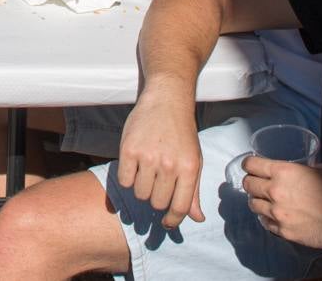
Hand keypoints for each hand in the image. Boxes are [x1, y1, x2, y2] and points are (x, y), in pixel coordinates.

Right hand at [116, 81, 204, 227]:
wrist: (167, 100)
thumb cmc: (182, 132)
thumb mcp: (194, 160)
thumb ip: (193, 191)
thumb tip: (198, 218)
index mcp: (189, 168)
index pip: (180, 208)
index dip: (172, 220)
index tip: (167, 222)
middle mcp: (169, 164)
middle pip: (157, 203)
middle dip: (156, 197)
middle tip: (157, 182)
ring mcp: (147, 157)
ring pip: (140, 193)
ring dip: (142, 187)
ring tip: (147, 170)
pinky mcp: (128, 149)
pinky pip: (124, 180)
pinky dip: (128, 177)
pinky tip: (135, 164)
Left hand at [242, 158, 321, 249]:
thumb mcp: (321, 167)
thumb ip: (304, 168)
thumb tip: (301, 170)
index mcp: (282, 171)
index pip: (251, 165)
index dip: (249, 163)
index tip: (250, 165)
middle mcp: (275, 192)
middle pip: (248, 185)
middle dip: (251, 182)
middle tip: (257, 183)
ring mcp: (278, 214)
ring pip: (253, 205)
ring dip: (258, 201)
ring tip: (265, 201)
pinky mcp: (284, 232)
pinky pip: (266, 224)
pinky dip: (267, 219)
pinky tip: (274, 216)